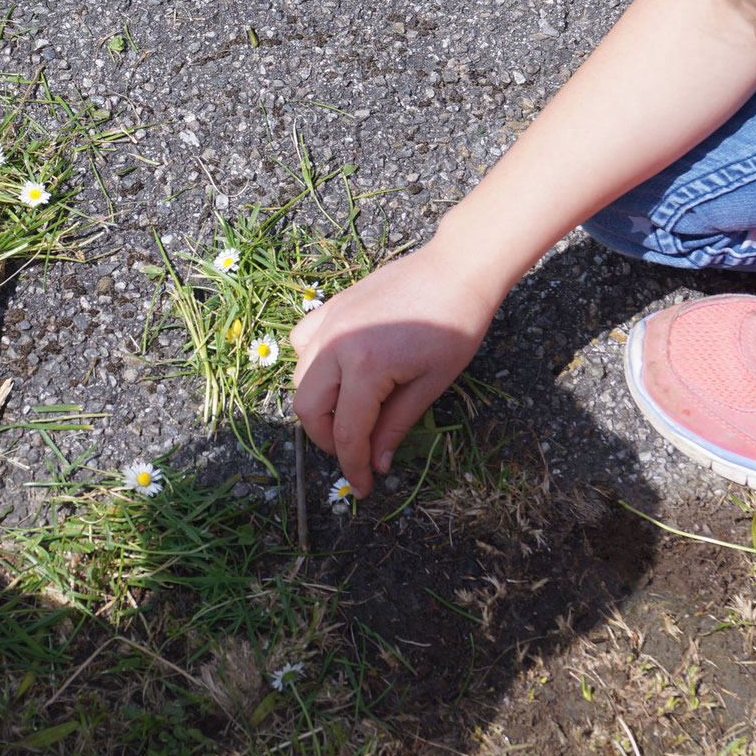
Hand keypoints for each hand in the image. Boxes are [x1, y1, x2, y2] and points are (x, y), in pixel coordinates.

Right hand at [289, 241, 498, 498]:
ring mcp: (328, 322)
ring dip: (319, 405)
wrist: (456, 268)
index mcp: (365, 367)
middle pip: (308, 409)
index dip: (354, 467)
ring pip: (299, 378)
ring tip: (350, 415)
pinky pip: (302, 343)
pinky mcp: (330, 307)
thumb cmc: (455, 324)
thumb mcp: (431, 383)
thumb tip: (378, 463)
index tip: (363, 487)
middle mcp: (335, 345)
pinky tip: (337, 373)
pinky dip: (311, 365)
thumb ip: (397, 425)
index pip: (347, 433)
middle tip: (357, 453)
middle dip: (329, 440)